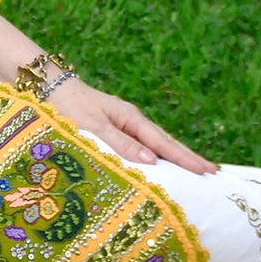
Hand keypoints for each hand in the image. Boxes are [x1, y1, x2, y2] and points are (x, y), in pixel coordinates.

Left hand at [51, 79, 217, 174]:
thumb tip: (153, 161)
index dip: (185, 159)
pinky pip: (141, 144)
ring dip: (175, 157)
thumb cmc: (68, 107)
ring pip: (155, 143)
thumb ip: (120, 143)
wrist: (48, 88)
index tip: (206, 171)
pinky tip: (161, 163)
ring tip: (195, 169)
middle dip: (188, 157)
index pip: (163, 144)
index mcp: (130, 119)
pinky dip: (156, 154)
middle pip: (165, 143)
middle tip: (213, 172)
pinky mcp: (114, 128)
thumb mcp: (93, 126)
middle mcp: (131, 121)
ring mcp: (124, 124)